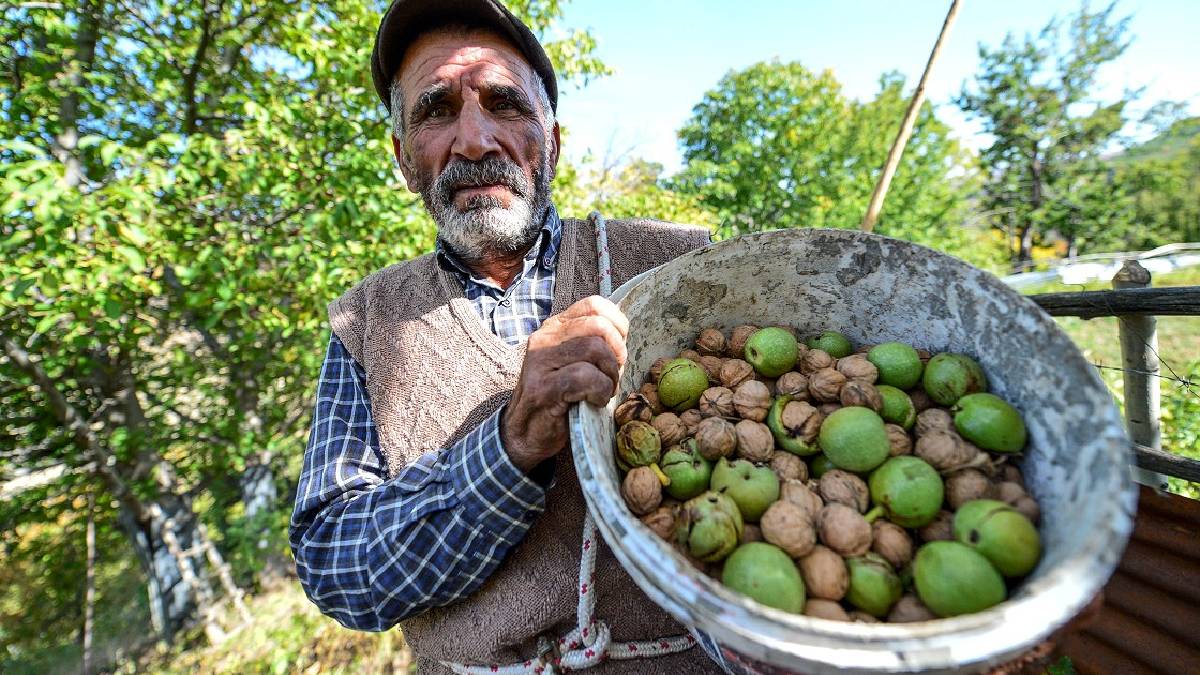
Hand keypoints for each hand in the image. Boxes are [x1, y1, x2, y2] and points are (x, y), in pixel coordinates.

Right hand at [502, 296, 629, 472]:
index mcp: (555, 328)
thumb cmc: (559, 398)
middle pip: (598, 325)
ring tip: (603, 390)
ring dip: (610, 374)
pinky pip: (586, 377)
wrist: (526, 433)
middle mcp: (544, 338)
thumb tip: (622, 334)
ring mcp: (540, 361)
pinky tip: (595, 401)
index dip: (617, 324)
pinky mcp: (543, 387)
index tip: (619, 349)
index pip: (594, 305)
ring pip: (594, 348)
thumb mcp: (574, 362)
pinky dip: (600, 391)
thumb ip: (592, 344)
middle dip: (616, 352)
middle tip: (612, 375)